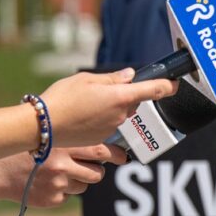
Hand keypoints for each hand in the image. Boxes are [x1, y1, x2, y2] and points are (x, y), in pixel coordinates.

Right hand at [28, 144, 125, 205]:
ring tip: (61, 171)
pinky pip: (71, 195)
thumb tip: (102, 138)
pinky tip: (48, 182)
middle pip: (98, 171)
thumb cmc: (25, 149)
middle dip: (102, 169)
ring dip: (81, 179)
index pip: (101, 150)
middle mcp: (62, 166)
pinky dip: (65, 189)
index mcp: (63, 146)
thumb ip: (71, 136)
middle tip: (100, 166)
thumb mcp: (46, 135)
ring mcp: (58, 185)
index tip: (123, 156)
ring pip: (86, 184)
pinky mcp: (53, 199)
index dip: (116, 154)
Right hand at [39, 68, 176, 146]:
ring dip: (110, 108)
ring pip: (120, 115)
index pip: (154, 90)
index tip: (174, 83)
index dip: (167, 86)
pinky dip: (100, 120)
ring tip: (85, 105)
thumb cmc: (62, 98)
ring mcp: (113, 130)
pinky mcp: (102, 140)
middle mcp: (121, 115)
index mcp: (120, 97)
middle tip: (99, 91)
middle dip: (123, 96)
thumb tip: (131, 76)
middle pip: (133, 103)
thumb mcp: (86, 80)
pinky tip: (82, 116)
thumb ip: (112, 78)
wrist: (42, 126)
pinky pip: (108, 126)